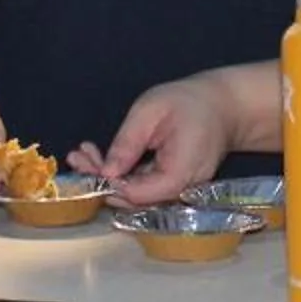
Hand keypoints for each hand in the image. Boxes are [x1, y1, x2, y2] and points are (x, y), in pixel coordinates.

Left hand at [76, 74, 234, 205]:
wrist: (223, 105)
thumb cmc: (189, 101)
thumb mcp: (151, 111)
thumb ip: (128, 142)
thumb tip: (105, 174)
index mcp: (182, 171)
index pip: (140, 194)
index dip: (111, 184)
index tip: (88, 163)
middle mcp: (183, 189)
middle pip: (136, 200)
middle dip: (102, 181)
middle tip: (77, 155)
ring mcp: (180, 190)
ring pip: (138, 196)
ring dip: (109, 178)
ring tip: (83, 153)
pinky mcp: (174, 186)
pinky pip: (145, 188)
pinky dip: (123, 175)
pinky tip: (101, 158)